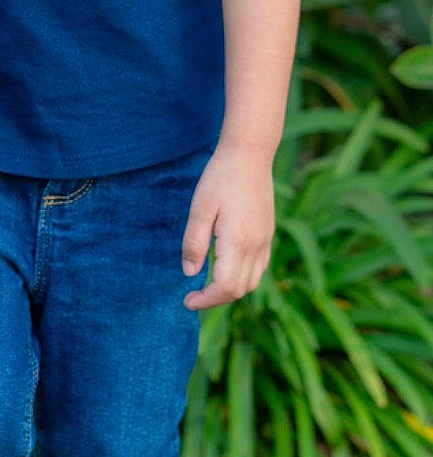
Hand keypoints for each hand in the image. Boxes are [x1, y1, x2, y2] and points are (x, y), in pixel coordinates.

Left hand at [181, 142, 275, 309]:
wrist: (250, 155)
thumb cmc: (220, 179)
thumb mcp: (199, 210)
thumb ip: (194, 243)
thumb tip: (189, 273)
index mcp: (238, 242)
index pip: (226, 287)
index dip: (206, 300)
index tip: (187, 300)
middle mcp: (256, 246)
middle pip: (240, 289)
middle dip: (216, 299)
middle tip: (194, 296)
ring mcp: (265, 240)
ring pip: (252, 281)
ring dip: (230, 289)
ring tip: (207, 285)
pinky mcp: (268, 233)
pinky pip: (259, 267)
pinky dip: (243, 277)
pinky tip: (225, 268)